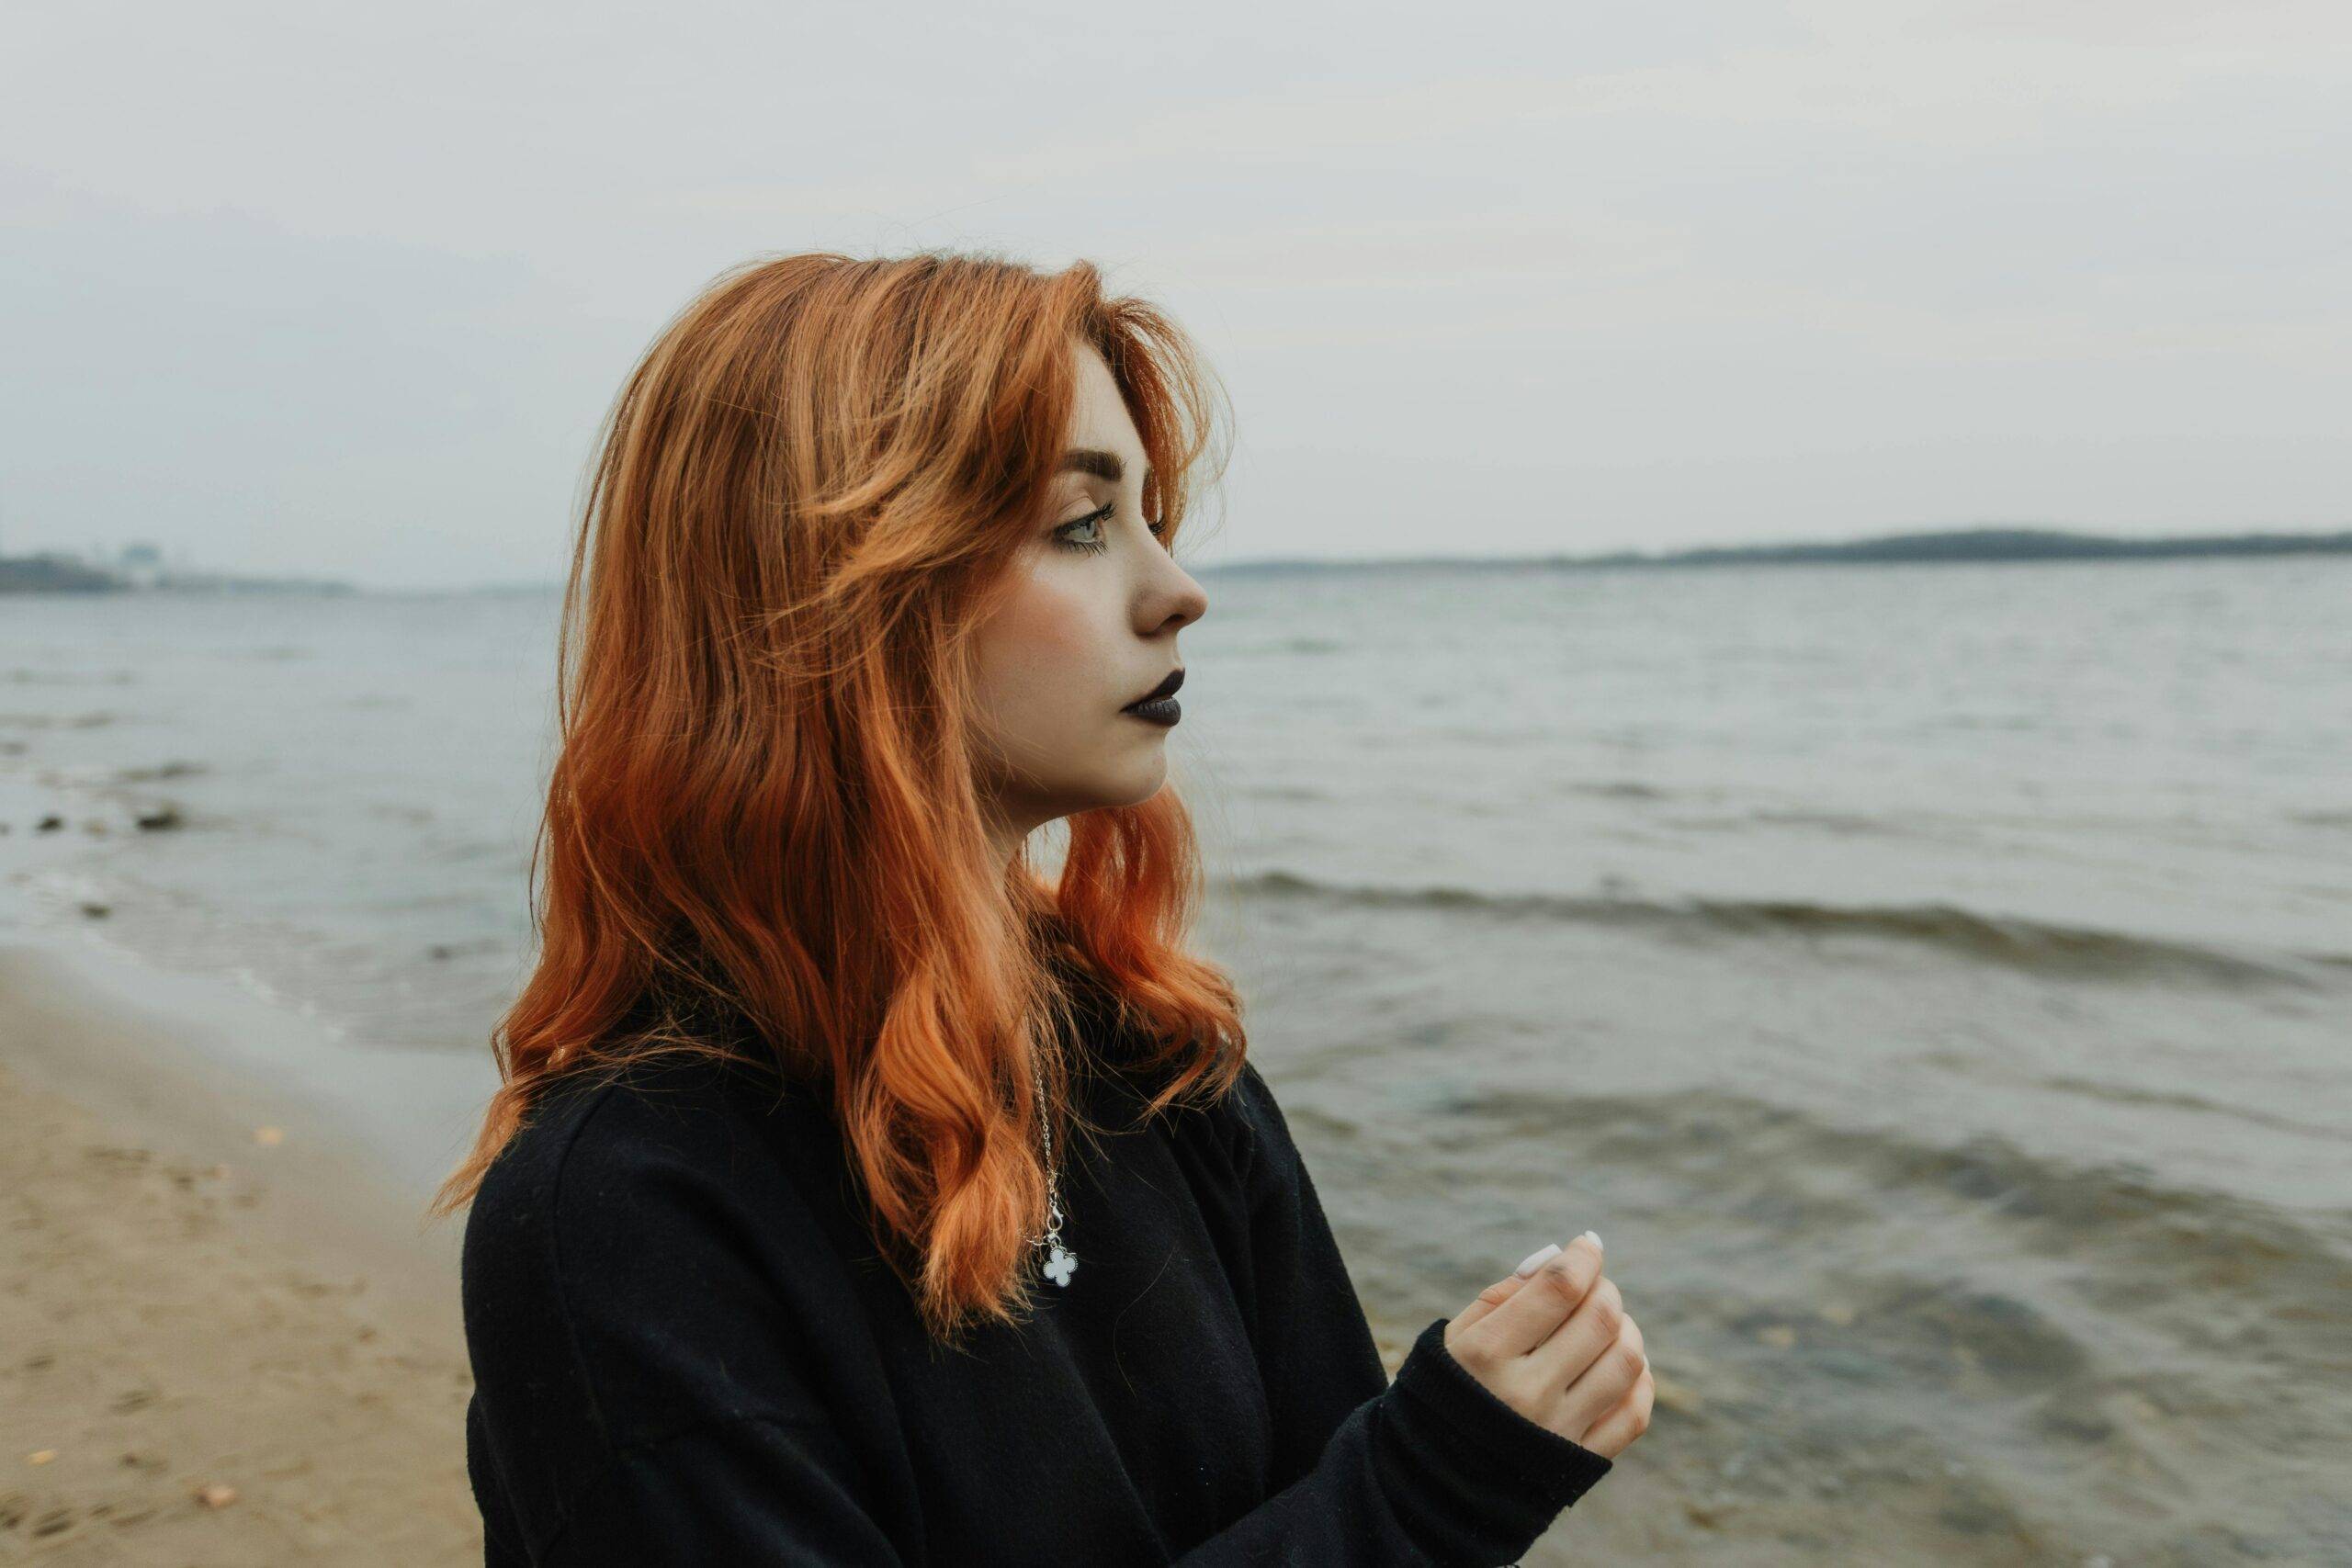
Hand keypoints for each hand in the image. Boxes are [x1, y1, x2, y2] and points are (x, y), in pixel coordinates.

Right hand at [1441, 1232, 1652, 1458]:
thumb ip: (1505, 1294)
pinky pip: (1634, 1412)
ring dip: (1626, 1328)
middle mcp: (1527, 1392)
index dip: (1582, 1256)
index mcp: (1487, 1354)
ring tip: (1608, 1322)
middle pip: (1599, 1319)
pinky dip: (1639, 1379)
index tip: (1587, 1244)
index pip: (1558, 1288)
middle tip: (1593, 1284)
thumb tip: (1560, 1259)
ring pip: (1626, 1361)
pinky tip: (1620, 1362)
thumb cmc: (1451, 1389)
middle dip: (1604, 1289)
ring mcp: (1559, 1430)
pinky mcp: (1582, 1461)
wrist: (1439, 1477)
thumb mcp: (1458, 1336)